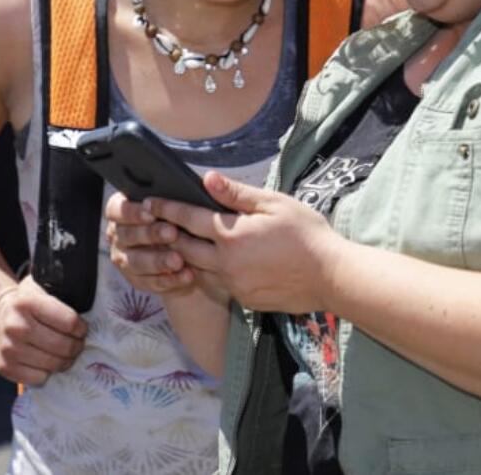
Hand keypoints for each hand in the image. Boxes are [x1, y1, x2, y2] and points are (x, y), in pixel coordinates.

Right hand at [0, 275, 86, 386]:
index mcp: (27, 302)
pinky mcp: (4, 367)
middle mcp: (14, 326)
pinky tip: (47, 362)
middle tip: (78, 344)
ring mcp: (7, 348)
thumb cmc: (29, 302)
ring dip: (66, 361)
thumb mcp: (42, 286)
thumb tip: (88, 298)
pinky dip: (48, 373)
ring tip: (67, 354)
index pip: (69, 322)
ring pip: (53, 364)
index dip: (81, 328)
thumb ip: (62, 289)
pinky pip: (39, 379)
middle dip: (77, 346)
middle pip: (63, 346)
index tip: (82, 328)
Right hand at [105, 190, 229, 300]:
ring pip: (136, 262)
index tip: (152, 212)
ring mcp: (125, 258)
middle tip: (172, 233)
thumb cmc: (191, 218)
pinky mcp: (138, 279)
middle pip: (126, 235)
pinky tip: (186, 275)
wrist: (197, 251)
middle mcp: (119, 234)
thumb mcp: (192, 203)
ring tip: (179, 260)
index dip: (131, 211)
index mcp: (123, 209)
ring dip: (157, 260)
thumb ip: (198, 192)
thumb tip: (212, 179)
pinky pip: (149, 282)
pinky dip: (168, 280)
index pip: (116, 209)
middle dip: (150, 234)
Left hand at [146, 171, 340, 313]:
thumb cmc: (307, 234)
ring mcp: (233, 285)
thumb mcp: (275, 204)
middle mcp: (226, 263)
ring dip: (186, 256)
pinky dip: (211, 272)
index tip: (150, 202)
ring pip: (197, 269)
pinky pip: (218, 284)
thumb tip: (207, 179)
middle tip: (157, 223)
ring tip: (180, 242)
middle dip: (168, 235)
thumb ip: (237, 194)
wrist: (330, 276)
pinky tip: (218, 262)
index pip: (188, 218)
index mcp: (231, 235)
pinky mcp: (243, 300)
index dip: (167, 208)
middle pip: (183, 248)